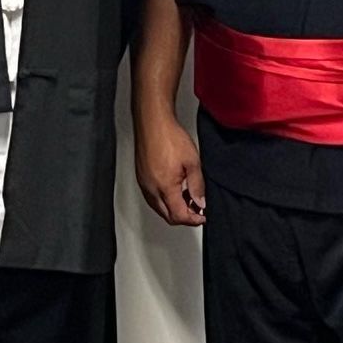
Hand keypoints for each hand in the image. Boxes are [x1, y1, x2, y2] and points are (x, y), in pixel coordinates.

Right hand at [135, 112, 205, 226]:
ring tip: (187, 197)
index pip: (178, 216)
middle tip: (196, 209)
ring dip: (173, 208)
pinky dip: (165, 199)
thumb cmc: (169, 136)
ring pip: (159, 208)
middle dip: (183, 216)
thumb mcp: (192, 162)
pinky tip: (174, 189)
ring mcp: (144, 183)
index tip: (201, 215)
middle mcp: (151, 188)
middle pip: (167, 216)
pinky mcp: (141, 177)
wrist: (153, 122)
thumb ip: (197, 186)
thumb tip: (200, 202)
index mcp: (165, 187)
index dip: (192, 219)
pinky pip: (152, 197)